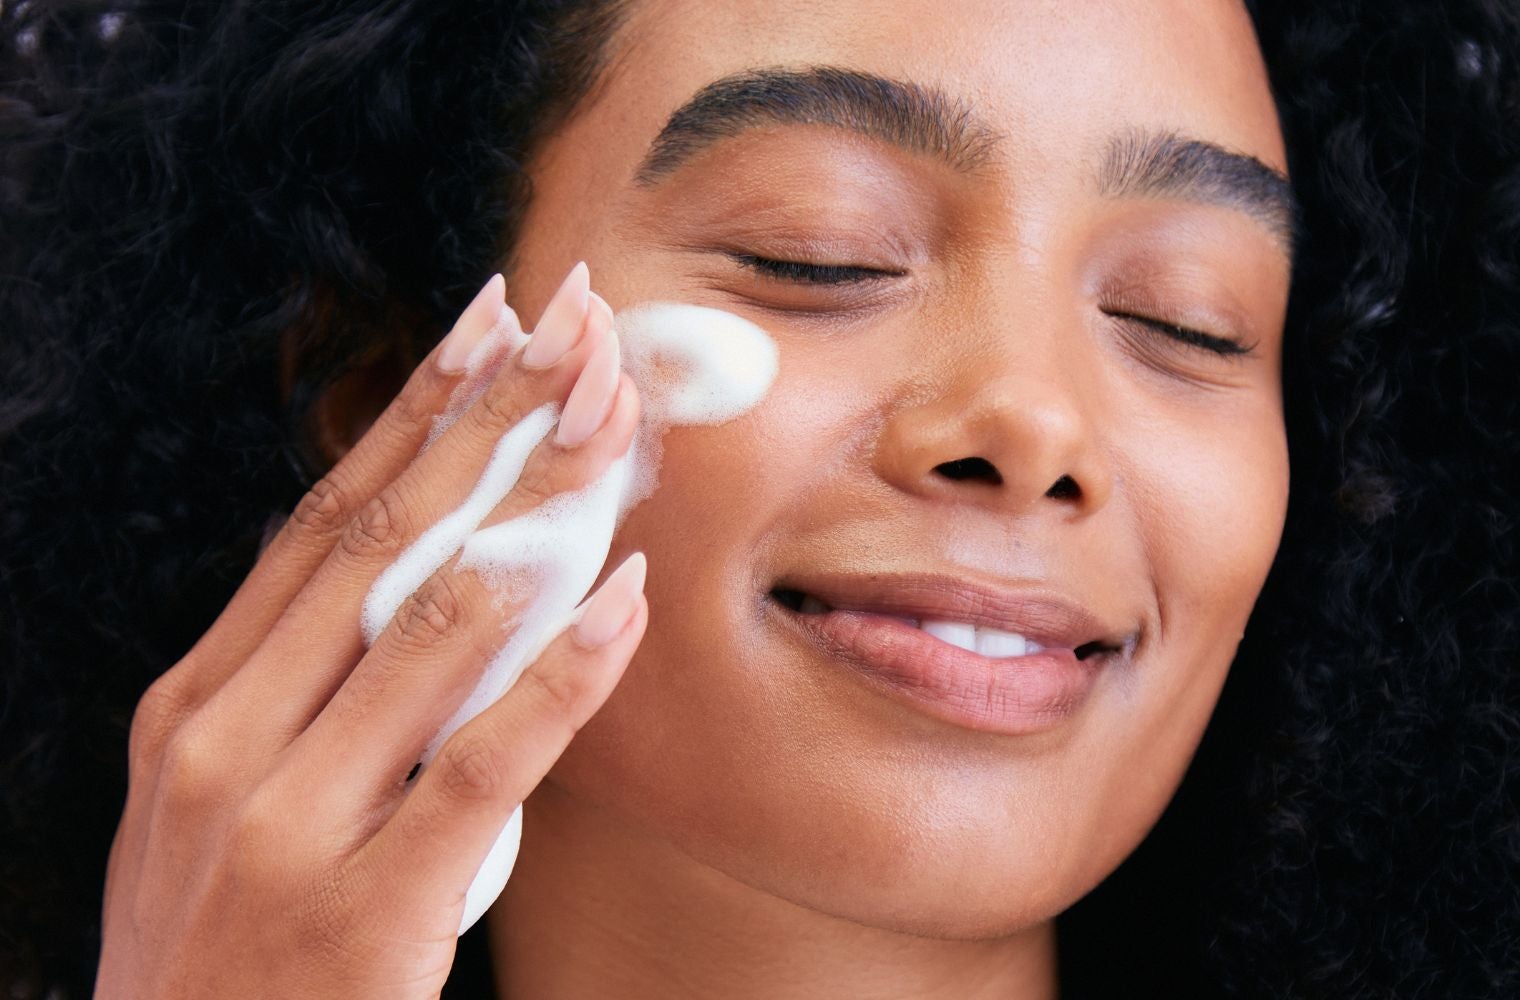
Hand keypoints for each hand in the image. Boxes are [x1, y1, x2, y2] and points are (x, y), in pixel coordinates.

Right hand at [95, 265, 645, 998]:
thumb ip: (300, 690)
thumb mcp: (226, 800)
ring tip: (611, 426)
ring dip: (536, 512)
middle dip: (487, 419)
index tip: (488, 324)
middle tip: (568, 327)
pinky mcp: (368, 903)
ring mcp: (291, 819)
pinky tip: (621, 602)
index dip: (416, 413)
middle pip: (381, 540)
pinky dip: (559, 675)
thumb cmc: (221, 943)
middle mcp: (232, 739)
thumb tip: (411, 571)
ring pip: (433, 626)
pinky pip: (483, 763)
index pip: (322, 520)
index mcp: (199, 702)